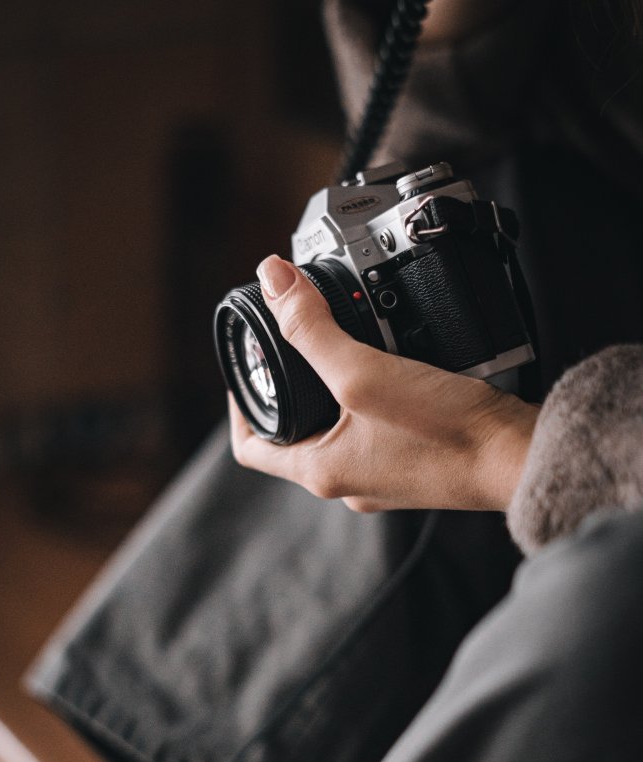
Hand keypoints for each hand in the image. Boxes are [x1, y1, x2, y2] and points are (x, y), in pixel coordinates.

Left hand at [228, 256, 538, 512]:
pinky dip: (374, 396)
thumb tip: (271, 280)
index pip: (250, 448)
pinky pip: (379, 428)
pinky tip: (393, 365)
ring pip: (338, 429)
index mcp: (321, 471)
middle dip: (288, 387)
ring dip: (331, 388)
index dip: (239, 404)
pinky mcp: (417, 463)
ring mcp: (384, 476)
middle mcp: (348, 482)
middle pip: (293, 434)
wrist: (522, 457)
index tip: (246, 365)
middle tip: (293, 341)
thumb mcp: (364, 371)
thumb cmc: (447, 431)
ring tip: (339, 344)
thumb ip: (312, 329)